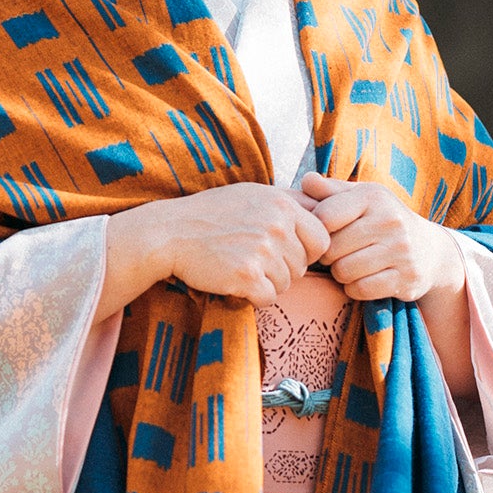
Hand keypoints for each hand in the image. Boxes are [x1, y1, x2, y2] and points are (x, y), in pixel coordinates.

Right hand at [100, 183, 330, 315]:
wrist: (170, 233)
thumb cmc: (210, 214)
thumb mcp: (251, 193)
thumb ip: (288, 200)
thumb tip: (321, 204)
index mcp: (282, 204)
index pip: (322, 239)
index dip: (307, 252)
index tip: (285, 254)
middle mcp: (277, 224)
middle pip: (303, 266)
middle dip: (283, 270)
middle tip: (254, 261)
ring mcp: (262, 250)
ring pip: (287, 284)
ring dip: (266, 283)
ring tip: (239, 268)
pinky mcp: (247, 275)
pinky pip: (268, 298)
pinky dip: (253, 297)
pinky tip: (234, 282)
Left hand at [299, 171, 462, 302]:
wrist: (429, 250)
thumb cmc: (382, 219)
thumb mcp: (360, 198)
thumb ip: (330, 191)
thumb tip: (306, 181)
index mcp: (373, 197)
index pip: (325, 217)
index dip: (317, 230)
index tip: (325, 233)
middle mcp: (390, 221)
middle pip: (332, 249)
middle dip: (328, 256)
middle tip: (338, 254)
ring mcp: (401, 250)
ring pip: (344, 271)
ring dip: (341, 274)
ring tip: (351, 265)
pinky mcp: (406, 278)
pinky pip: (361, 289)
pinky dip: (355, 289)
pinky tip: (363, 279)